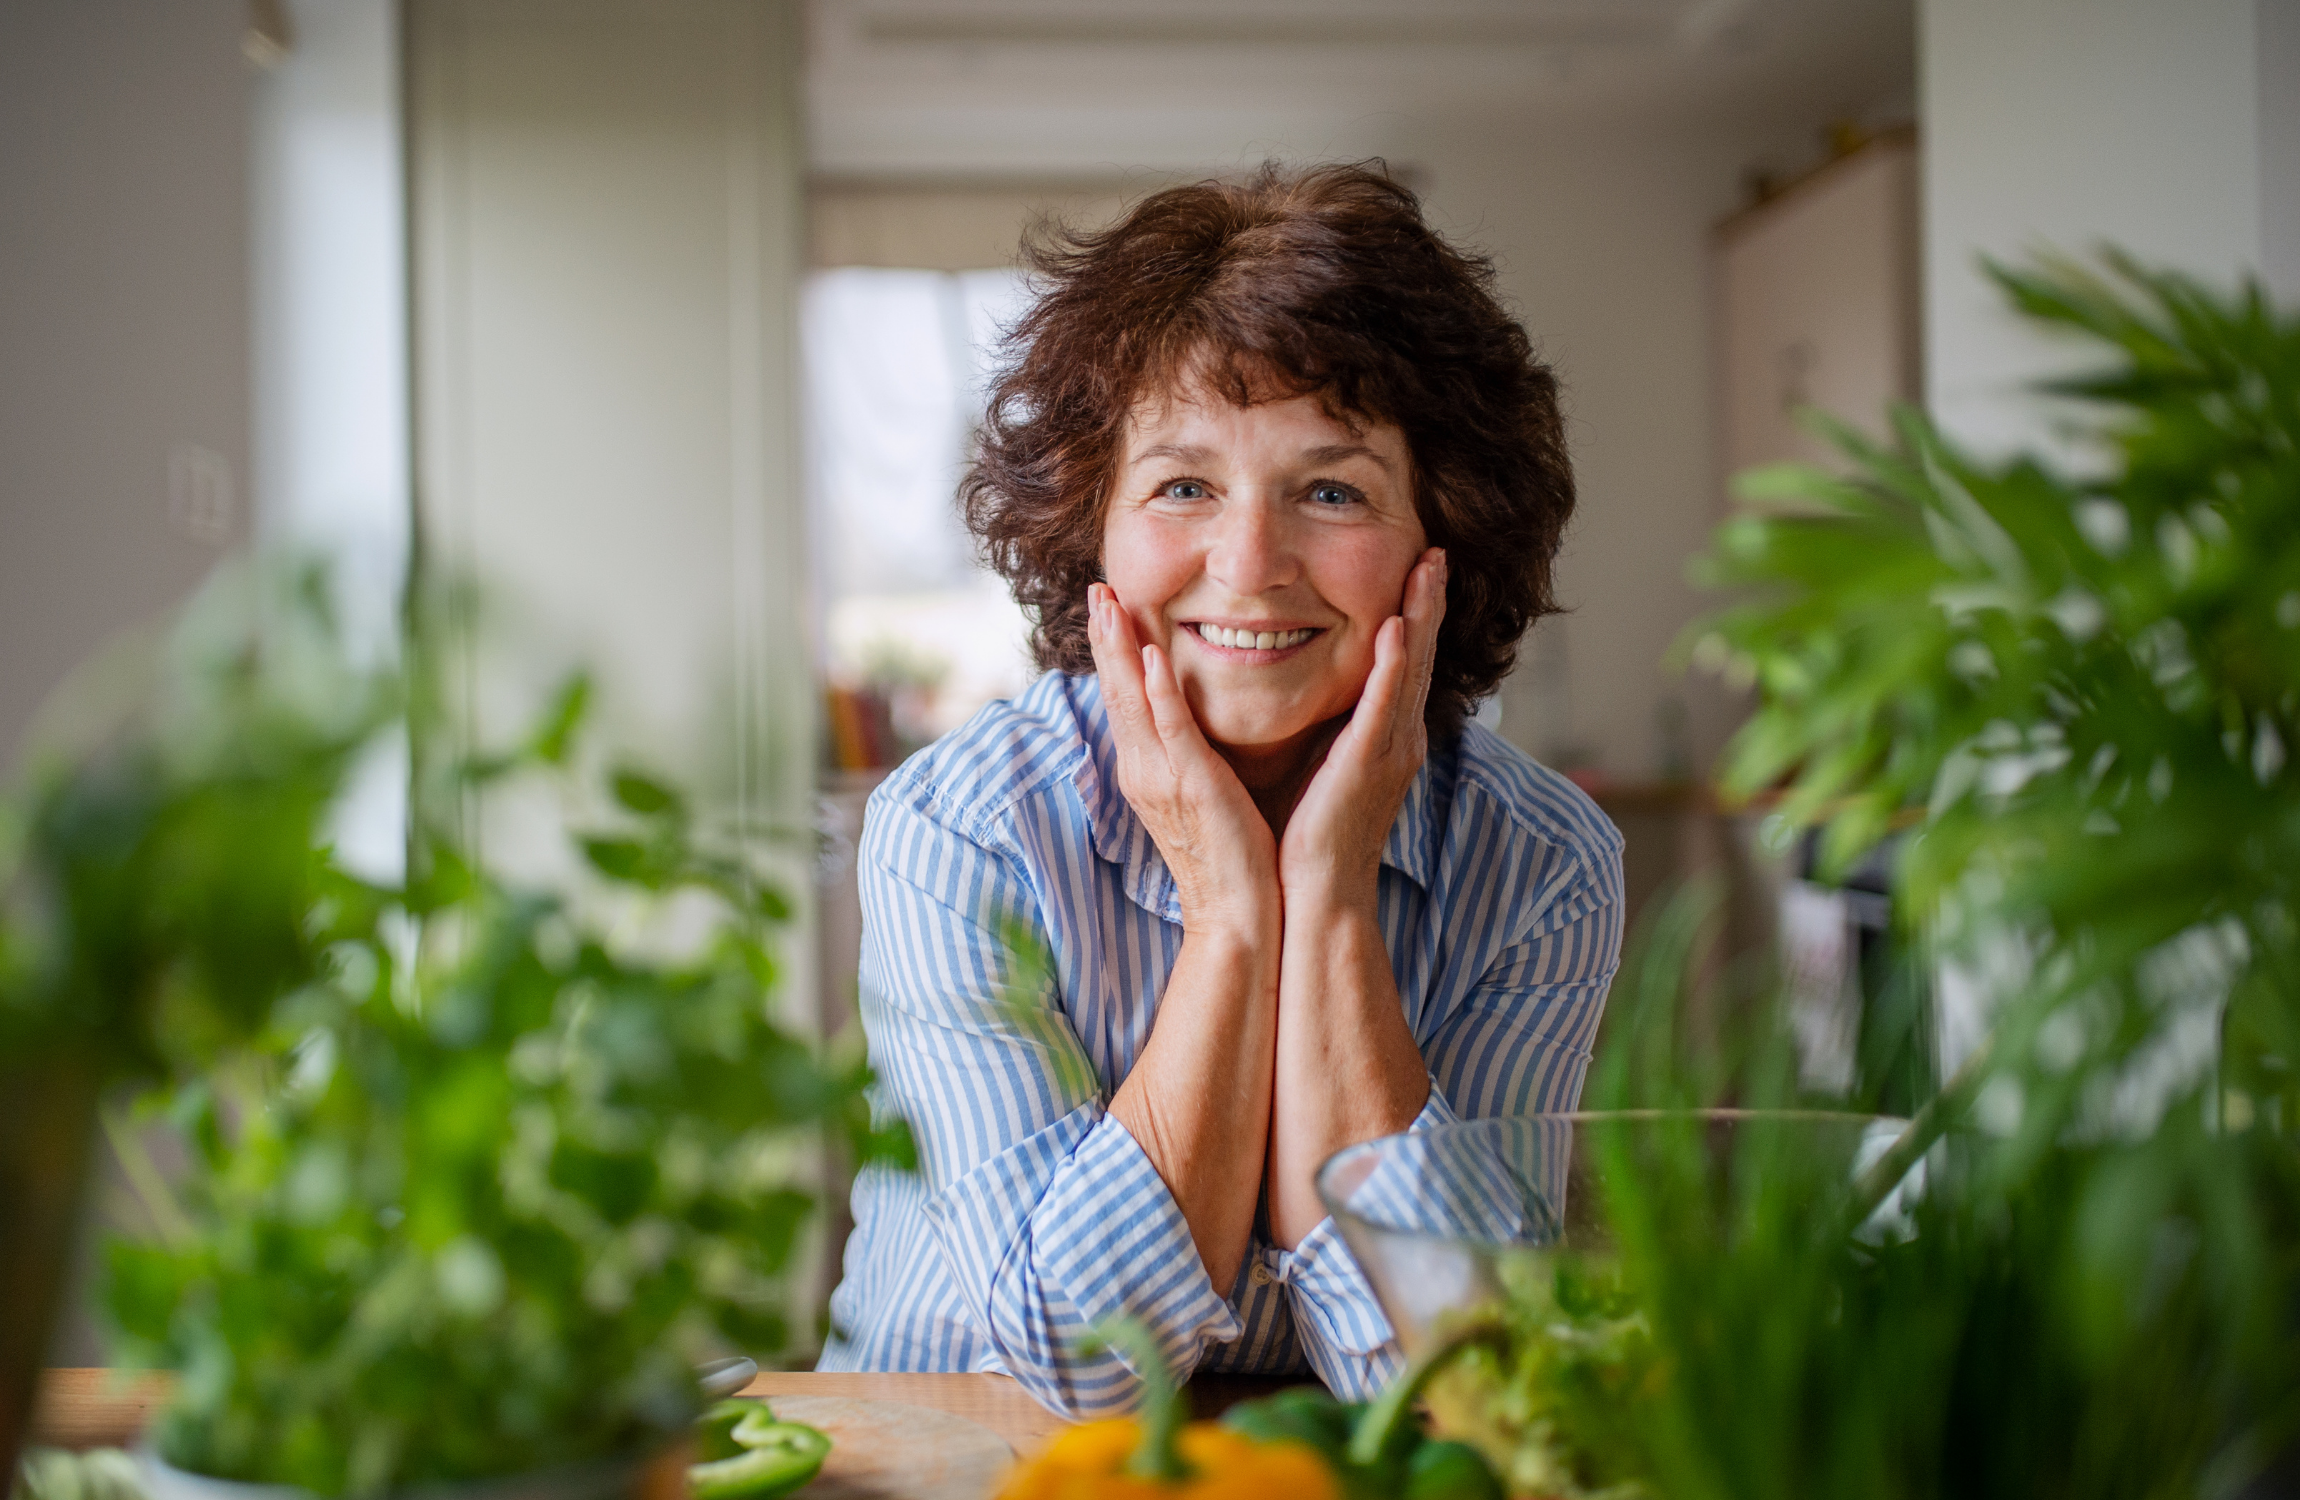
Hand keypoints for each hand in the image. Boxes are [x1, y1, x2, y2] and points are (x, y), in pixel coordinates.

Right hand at [1086, 584, 1279, 936]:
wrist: (1239, 913)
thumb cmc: (1231, 856)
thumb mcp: (1202, 794)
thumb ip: (1192, 756)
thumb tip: (1193, 725)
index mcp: (1147, 770)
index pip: (1124, 698)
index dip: (1112, 651)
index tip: (1106, 606)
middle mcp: (1144, 770)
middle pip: (1115, 691)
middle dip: (1104, 637)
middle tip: (1096, 587)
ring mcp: (1162, 779)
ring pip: (1132, 702)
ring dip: (1119, 650)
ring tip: (1109, 604)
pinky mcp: (1191, 788)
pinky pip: (1170, 733)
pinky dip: (1157, 694)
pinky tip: (1151, 658)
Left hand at [1279, 549, 1446, 909]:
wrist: (1317, 893)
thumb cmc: (1310, 836)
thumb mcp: (1322, 765)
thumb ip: (1327, 728)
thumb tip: (1311, 695)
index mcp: (1386, 737)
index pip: (1404, 663)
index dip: (1414, 615)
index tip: (1416, 569)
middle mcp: (1398, 738)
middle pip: (1418, 654)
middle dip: (1428, 601)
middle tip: (1435, 552)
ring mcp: (1389, 750)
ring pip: (1410, 669)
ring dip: (1420, 616)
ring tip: (1428, 569)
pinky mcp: (1368, 765)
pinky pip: (1384, 706)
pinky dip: (1393, 666)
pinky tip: (1396, 628)